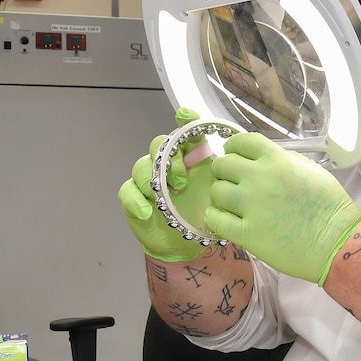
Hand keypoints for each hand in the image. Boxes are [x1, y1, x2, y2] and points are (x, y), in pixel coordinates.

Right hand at [118, 108, 211, 261]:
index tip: (186, 116)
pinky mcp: (134, 197)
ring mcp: (148, 180)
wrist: (184, 244)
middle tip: (182, 180)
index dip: (185, 121)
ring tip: (165, 198)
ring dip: (152, 179)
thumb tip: (233, 162)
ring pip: (141, 165)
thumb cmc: (202, 217)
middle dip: (169, 158)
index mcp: (190, 159)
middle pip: (159, 145)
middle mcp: (167, 165)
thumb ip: (225, 179)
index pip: (186, 133)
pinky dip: (136, 200)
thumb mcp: (220, 198)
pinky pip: (128, 191)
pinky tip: (148, 211)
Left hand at [206, 132, 360, 284]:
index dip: (233, 146)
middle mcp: (259, 179)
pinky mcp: (246, 233)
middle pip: (223, 164)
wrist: (337, 243)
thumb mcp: (312, 170)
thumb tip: (265, 160)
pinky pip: (215, 219)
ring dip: (220, 194)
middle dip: (224, 170)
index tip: (233, 153)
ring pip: (216, 191)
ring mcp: (250, 206)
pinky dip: (215, 216)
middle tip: (230, 180)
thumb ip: (285, 160)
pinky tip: (222, 217)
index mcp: (277, 160)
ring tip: (229, 202)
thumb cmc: (331, 208)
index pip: (242, 142)